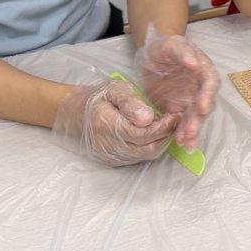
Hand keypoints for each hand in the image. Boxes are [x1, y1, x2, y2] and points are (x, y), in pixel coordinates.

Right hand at [52, 79, 177, 166]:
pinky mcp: (112, 161)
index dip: (162, 127)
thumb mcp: (114, 89)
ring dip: (160, 142)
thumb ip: (130, 103)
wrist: (76, 113)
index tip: (174, 116)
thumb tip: (148, 118)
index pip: (141, 134)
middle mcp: (106, 145)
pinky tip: (154, 133)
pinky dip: (150, 146)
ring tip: (166, 126)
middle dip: (165, 136)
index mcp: (105, 124)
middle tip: (175, 120)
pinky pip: (137, 158)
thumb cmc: (98, 97)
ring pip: (144, 155)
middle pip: (146, 148)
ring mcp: (108, 155)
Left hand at [139, 27, 219, 149]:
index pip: (210, 83)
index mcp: (203, 69)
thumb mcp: (172, 45)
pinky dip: (184, 134)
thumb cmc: (164, 48)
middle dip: (198, 119)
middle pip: (204, 104)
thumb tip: (195, 64)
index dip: (207, 96)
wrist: (153, 57)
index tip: (202, 107)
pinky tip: (182, 145)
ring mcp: (192, 99)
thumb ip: (183, 53)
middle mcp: (201, 86)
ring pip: (196, 117)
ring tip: (184, 142)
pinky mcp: (182, 109)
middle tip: (189, 131)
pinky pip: (185, 123)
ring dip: (192, 130)